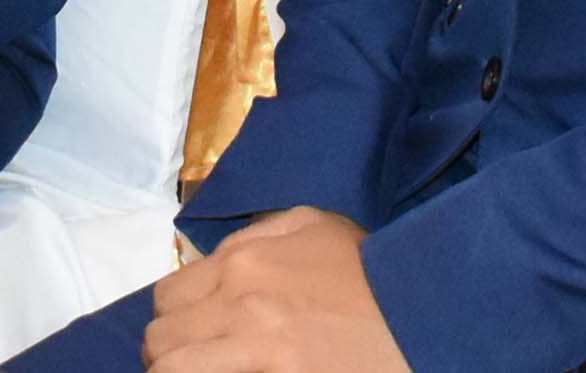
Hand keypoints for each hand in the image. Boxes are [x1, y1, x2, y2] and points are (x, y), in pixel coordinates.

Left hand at [143, 210, 410, 372]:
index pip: (165, 298)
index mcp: (242, 262)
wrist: (425, 314)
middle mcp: (238, 305)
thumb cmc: (372, 272)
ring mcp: (256, 351)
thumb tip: (214, 261)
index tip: (191, 336)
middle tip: (196, 364)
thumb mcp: (316, 227)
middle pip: (160, 342)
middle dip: (169, 355)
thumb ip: (256, 237)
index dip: (174, 320)